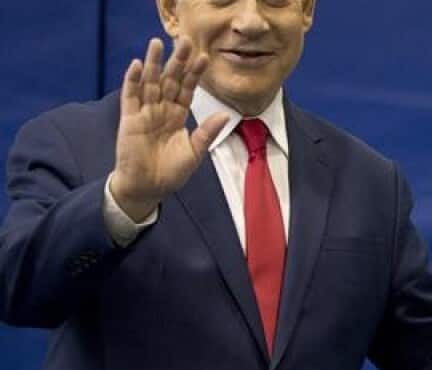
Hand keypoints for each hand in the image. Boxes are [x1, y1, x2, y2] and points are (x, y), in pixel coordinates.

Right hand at [110, 37, 229, 220]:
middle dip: (177, 61)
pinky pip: (131, 96)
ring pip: (150, 83)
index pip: (187, 90)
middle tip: (185, 40)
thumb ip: (206, 133)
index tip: (206, 57)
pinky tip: (139, 64)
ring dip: (154, 63)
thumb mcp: (195, 152)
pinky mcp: (129, 120)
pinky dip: (133, 80)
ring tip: (158, 42)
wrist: (148, 188)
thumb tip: (224, 115)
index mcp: (178, 116)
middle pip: (170, 80)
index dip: (195, 74)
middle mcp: (161, 110)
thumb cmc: (170, 172)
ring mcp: (144, 113)